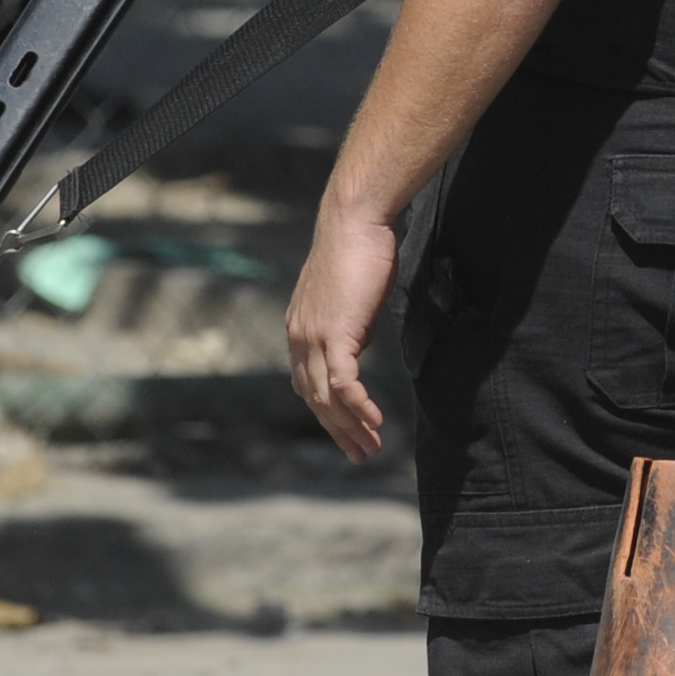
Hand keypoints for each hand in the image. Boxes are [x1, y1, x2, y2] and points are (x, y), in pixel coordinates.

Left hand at [284, 190, 402, 460]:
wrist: (354, 220)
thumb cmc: (359, 250)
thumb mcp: (351, 298)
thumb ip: (349, 327)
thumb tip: (356, 347)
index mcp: (299, 330)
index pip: (308, 384)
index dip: (327, 413)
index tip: (346, 432)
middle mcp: (298, 338)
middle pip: (315, 399)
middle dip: (338, 431)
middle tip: (360, 455)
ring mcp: (312, 337)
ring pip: (328, 398)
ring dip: (350, 427)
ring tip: (372, 448)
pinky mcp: (334, 333)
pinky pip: (344, 383)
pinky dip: (359, 407)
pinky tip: (376, 421)